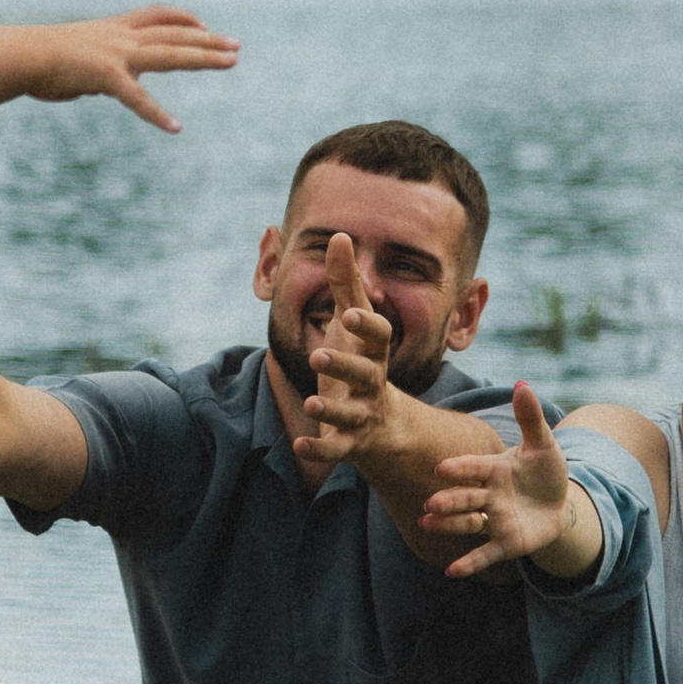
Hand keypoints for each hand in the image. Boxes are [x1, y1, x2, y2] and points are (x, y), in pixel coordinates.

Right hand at [25, 6, 238, 133]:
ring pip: (171, 53)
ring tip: (231, 62)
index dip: (183, 20)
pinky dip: (157, 114)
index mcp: (113, 30)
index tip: (204, 24)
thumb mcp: (74, 57)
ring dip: (203, 58)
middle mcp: (121, 37)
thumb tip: (97, 83)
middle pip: (175, 34)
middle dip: (208, 40)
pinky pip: (137, 98)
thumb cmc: (36, 59)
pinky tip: (176, 128)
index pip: (157, 17)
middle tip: (237, 45)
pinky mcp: (106, 76)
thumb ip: (94, 68)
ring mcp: (116, 54)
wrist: (19, 54)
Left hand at [293, 233, 397, 469]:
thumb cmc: (363, 360)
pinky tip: (299, 444)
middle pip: (365, 375)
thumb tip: (340, 235)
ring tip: (311, 402)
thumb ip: (345, 282)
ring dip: (332, 410)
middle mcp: (373, 383)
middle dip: (344, 366)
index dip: (366, 326)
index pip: (379, 337)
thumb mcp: (353, 324)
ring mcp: (363, 414)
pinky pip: (337, 448)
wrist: (383, 425)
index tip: (349, 313)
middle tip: (317, 356)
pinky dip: (320, 447)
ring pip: (351, 414)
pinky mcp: (350, 442)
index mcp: (374, 352)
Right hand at [420, 384, 576, 578]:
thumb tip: (523, 383)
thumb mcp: (543, 444)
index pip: (474, 468)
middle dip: (448, 500)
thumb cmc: (545, 470)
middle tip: (430, 504)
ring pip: (467, 523)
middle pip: (466, 497)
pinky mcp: (505, 544)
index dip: (460, 469)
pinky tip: (452, 572)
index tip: (441, 469)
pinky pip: (485, 554)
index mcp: (494, 469)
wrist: (559, 503)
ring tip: (426, 524)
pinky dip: (469, 563)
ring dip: (448, 525)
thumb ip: (531, 418)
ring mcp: (494, 520)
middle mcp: (488, 495)